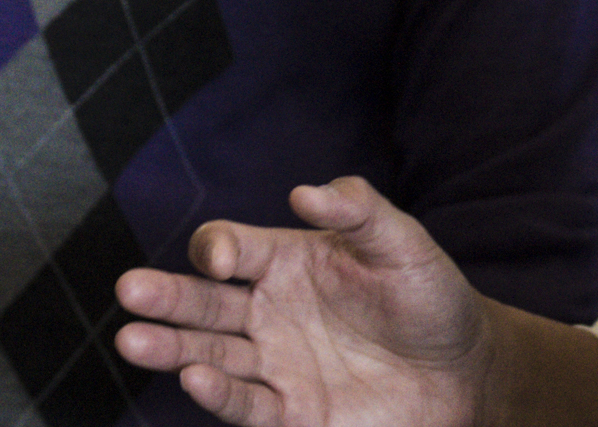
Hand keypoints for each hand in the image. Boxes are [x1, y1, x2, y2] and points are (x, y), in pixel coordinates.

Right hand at [114, 177, 494, 426]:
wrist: (467, 373)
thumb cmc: (433, 299)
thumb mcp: (404, 244)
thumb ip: (360, 210)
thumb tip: (304, 192)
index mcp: (287, 262)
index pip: (230, 249)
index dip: (218, 248)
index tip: (223, 260)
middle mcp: (270, 312)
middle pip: (203, 302)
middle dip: (166, 296)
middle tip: (129, 290)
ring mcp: (277, 364)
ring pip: (209, 355)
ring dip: (171, 348)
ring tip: (132, 340)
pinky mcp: (294, 413)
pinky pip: (246, 405)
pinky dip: (218, 395)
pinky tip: (195, 379)